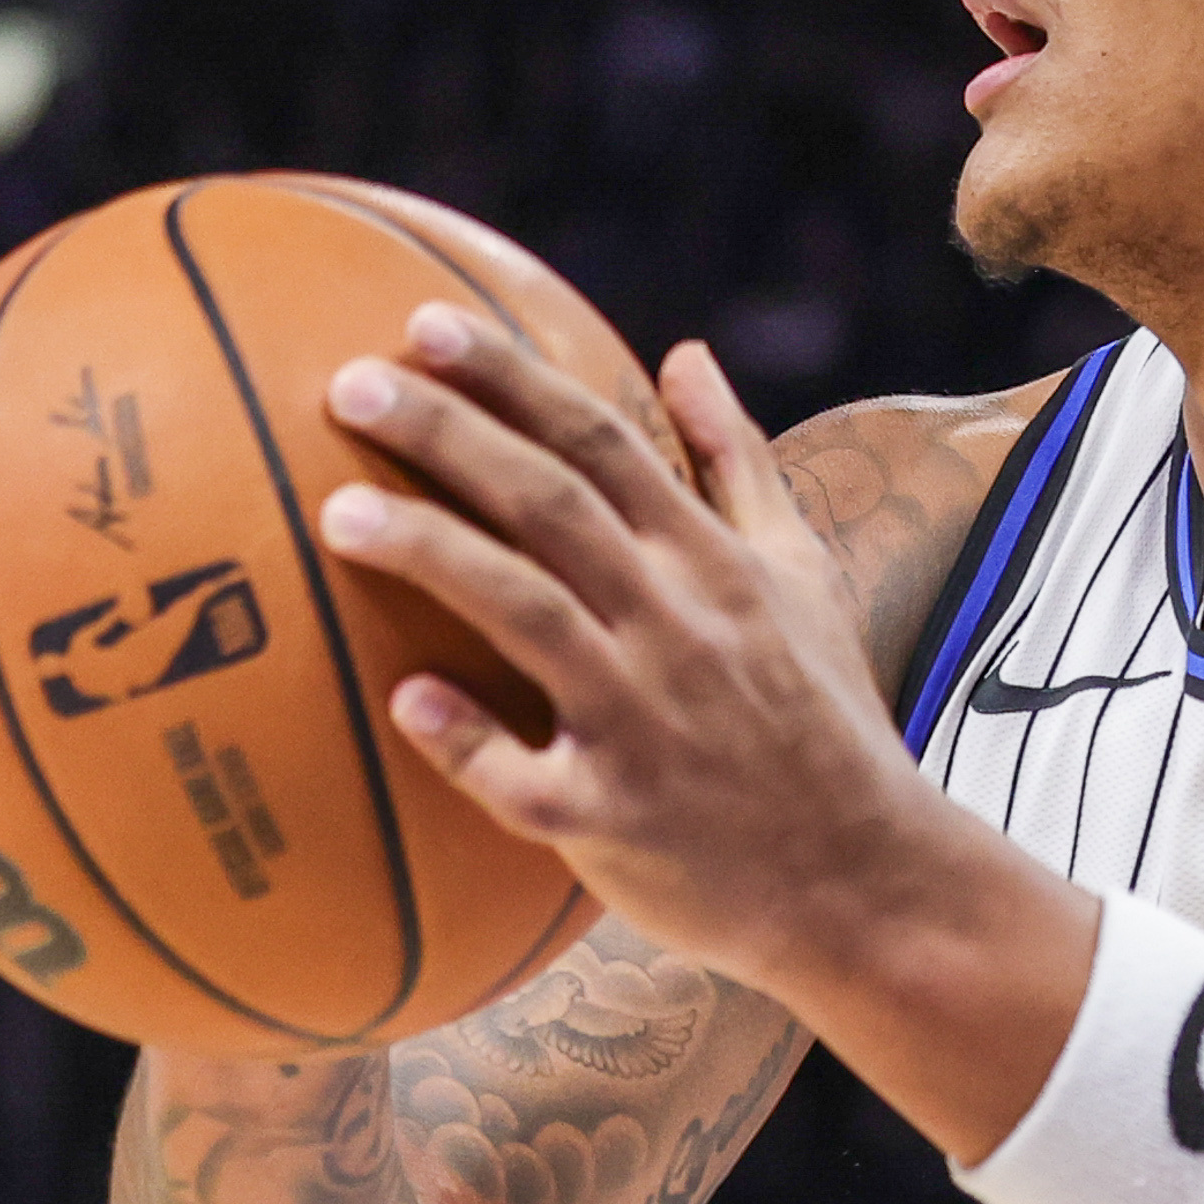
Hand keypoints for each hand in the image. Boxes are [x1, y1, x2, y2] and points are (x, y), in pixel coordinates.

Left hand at [313, 309, 973, 1001]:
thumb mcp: (802, 575)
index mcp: (712, 562)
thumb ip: (736, 462)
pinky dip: (469, 740)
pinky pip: (527, 778)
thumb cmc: (821, 718)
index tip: (426, 325)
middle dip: (450, 435)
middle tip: (351, 384)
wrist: (865, 879)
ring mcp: (644, 723)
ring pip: (530, 617)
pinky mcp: (615, 820)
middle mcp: (677, 626)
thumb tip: (685, 353)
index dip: (511, 378)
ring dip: (436, 556)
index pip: (602, 441)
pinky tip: (403, 699)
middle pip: (550, 504)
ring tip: (338, 514)